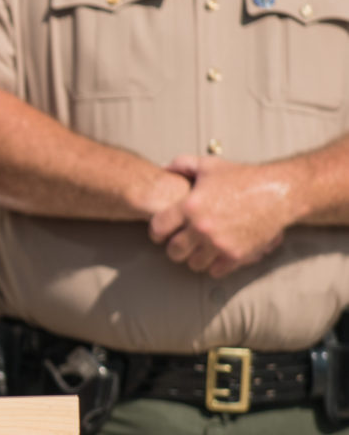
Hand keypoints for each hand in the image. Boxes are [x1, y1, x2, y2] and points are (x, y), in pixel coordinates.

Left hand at [148, 155, 291, 277]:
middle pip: (174, 251)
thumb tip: (163, 167)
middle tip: (180, 244)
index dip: (157, 233)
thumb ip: (182, 164)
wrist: (278, 191)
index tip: (161, 234)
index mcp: (189, 206)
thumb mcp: (209, 165)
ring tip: (198, 250)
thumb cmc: (243, 177)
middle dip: (174, 249)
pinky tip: (216, 255)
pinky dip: (214, 265)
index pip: (158, 228)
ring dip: (194, 258)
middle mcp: (201, 227)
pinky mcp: (237, 254)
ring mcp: (219, 243)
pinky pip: (216, 270)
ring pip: (194, 264)